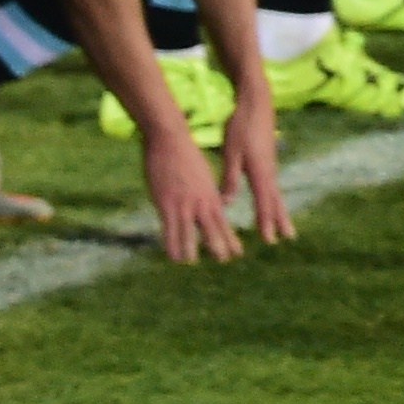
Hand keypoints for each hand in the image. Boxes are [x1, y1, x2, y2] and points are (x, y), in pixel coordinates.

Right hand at [141, 123, 245, 263]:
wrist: (171, 140)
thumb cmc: (184, 154)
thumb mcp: (201, 175)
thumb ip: (204, 192)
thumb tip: (209, 202)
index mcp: (211, 196)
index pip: (223, 222)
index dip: (230, 238)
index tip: (236, 252)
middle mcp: (202, 202)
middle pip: (213, 230)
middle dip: (219, 247)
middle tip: (224, 261)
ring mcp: (185, 204)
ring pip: (192, 233)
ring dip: (193, 250)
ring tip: (193, 263)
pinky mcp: (168, 203)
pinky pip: (171, 229)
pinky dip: (172, 244)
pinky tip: (173, 256)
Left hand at [223, 84, 294, 242]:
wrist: (256, 105)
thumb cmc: (241, 127)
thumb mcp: (230, 153)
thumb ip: (230, 178)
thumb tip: (226, 202)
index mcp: (260, 171)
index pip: (265, 202)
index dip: (266, 221)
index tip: (269, 238)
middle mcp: (269, 171)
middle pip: (276, 200)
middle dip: (280, 220)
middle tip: (287, 238)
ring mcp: (271, 166)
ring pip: (276, 193)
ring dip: (279, 211)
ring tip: (284, 226)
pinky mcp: (268, 161)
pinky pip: (272, 185)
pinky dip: (274, 198)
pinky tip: (272, 203)